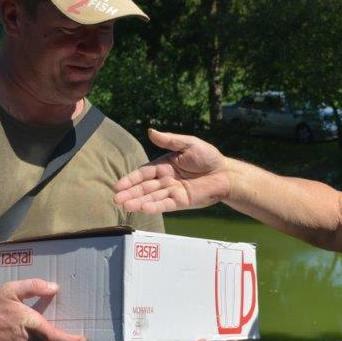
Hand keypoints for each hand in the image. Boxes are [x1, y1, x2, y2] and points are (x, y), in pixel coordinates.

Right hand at [113, 129, 231, 213]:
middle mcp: (165, 180)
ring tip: (125, 206)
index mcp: (164, 165)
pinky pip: (165, 204)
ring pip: (152, 197)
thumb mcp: (188, 144)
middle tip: (116, 200)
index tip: (118, 186)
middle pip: (144, 187)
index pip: (143, 173)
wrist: (225, 173)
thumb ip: (169, 141)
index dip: (130, 179)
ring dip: (138, 202)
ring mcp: (172, 192)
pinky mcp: (181, 202)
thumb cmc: (208, 157)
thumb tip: (150, 131)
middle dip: (130, 194)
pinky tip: (143, 209)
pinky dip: (154, 206)